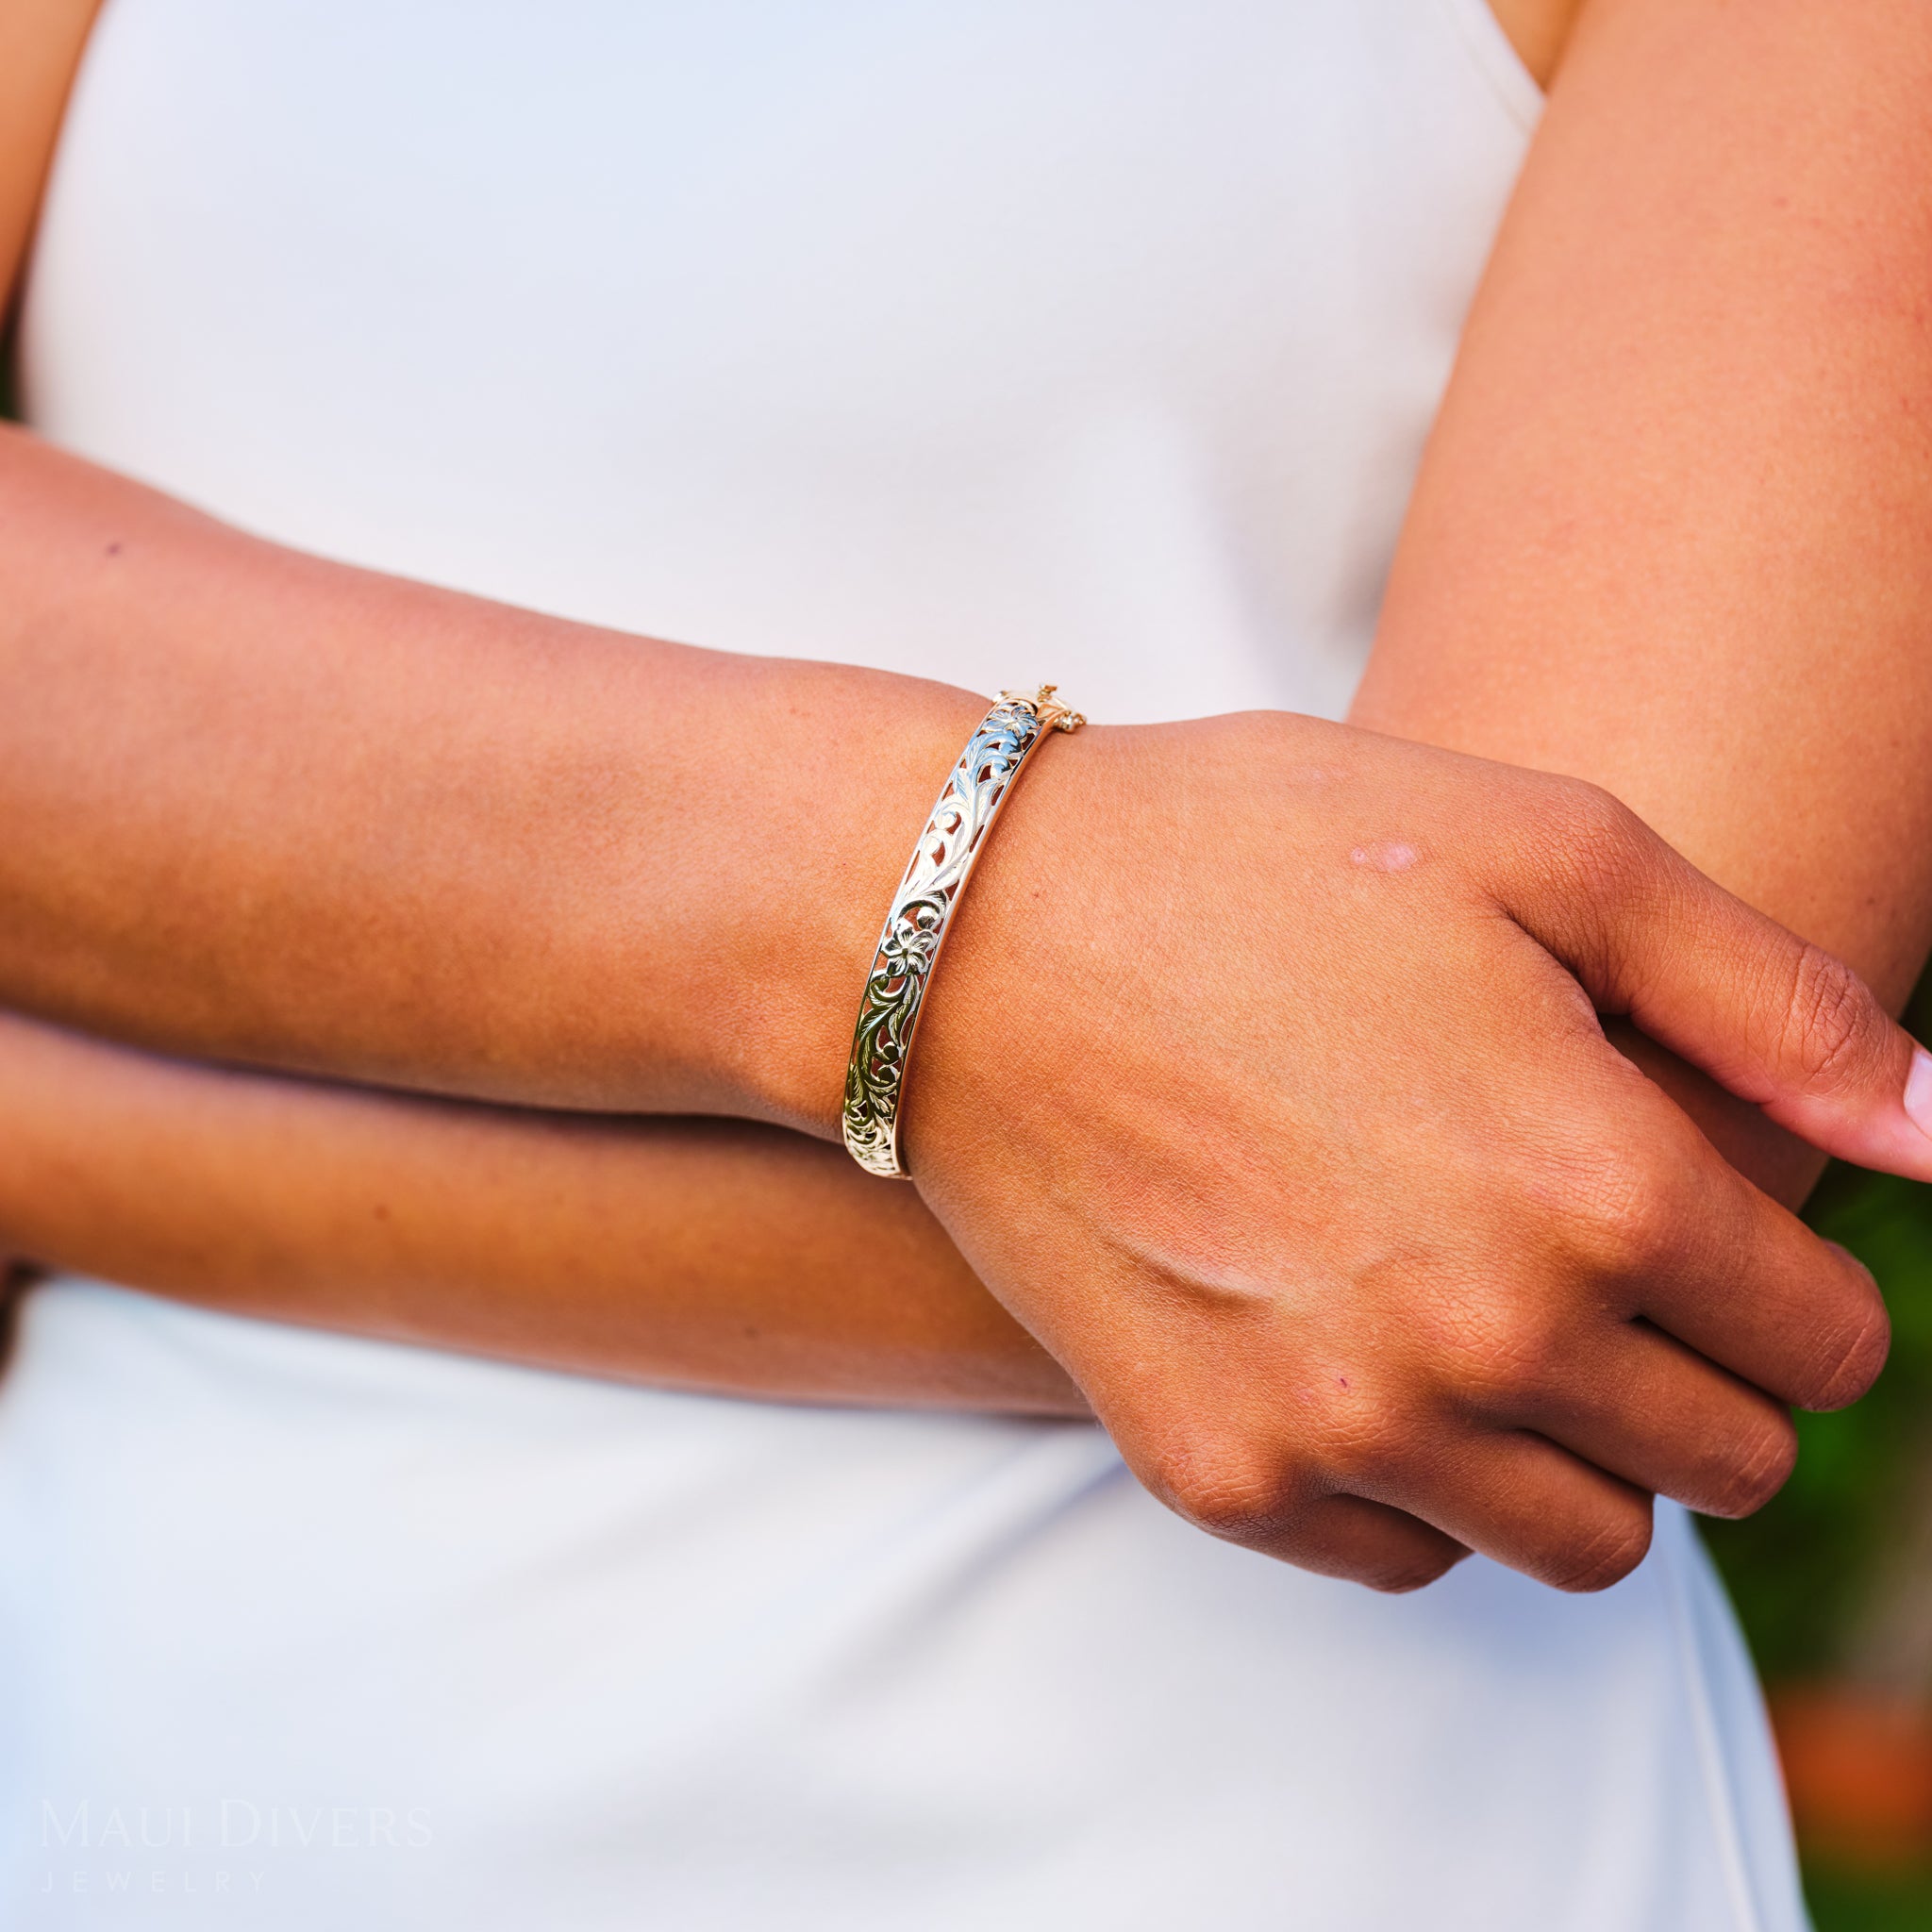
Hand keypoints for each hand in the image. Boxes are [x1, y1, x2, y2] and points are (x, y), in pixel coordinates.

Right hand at [904, 710, 1919, 1591]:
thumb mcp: (1542, 848)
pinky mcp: (1220, 1473)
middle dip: (1706, 1367)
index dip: (1797, 1271)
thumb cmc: (1255, 858)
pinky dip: (1426, 1479)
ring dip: (1582, 1445)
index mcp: (1600, 1189)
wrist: (967, 941)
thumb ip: (1776, 1000)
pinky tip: (1368, 1347)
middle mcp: (1486, 1345)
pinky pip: (1407, 1558)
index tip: (1705, 1207)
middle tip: (1600, 1251)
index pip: (1828, 1341)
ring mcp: (1342, 1428)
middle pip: (1726, 1463)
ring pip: (1581, 1540)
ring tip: (1495, 1310)